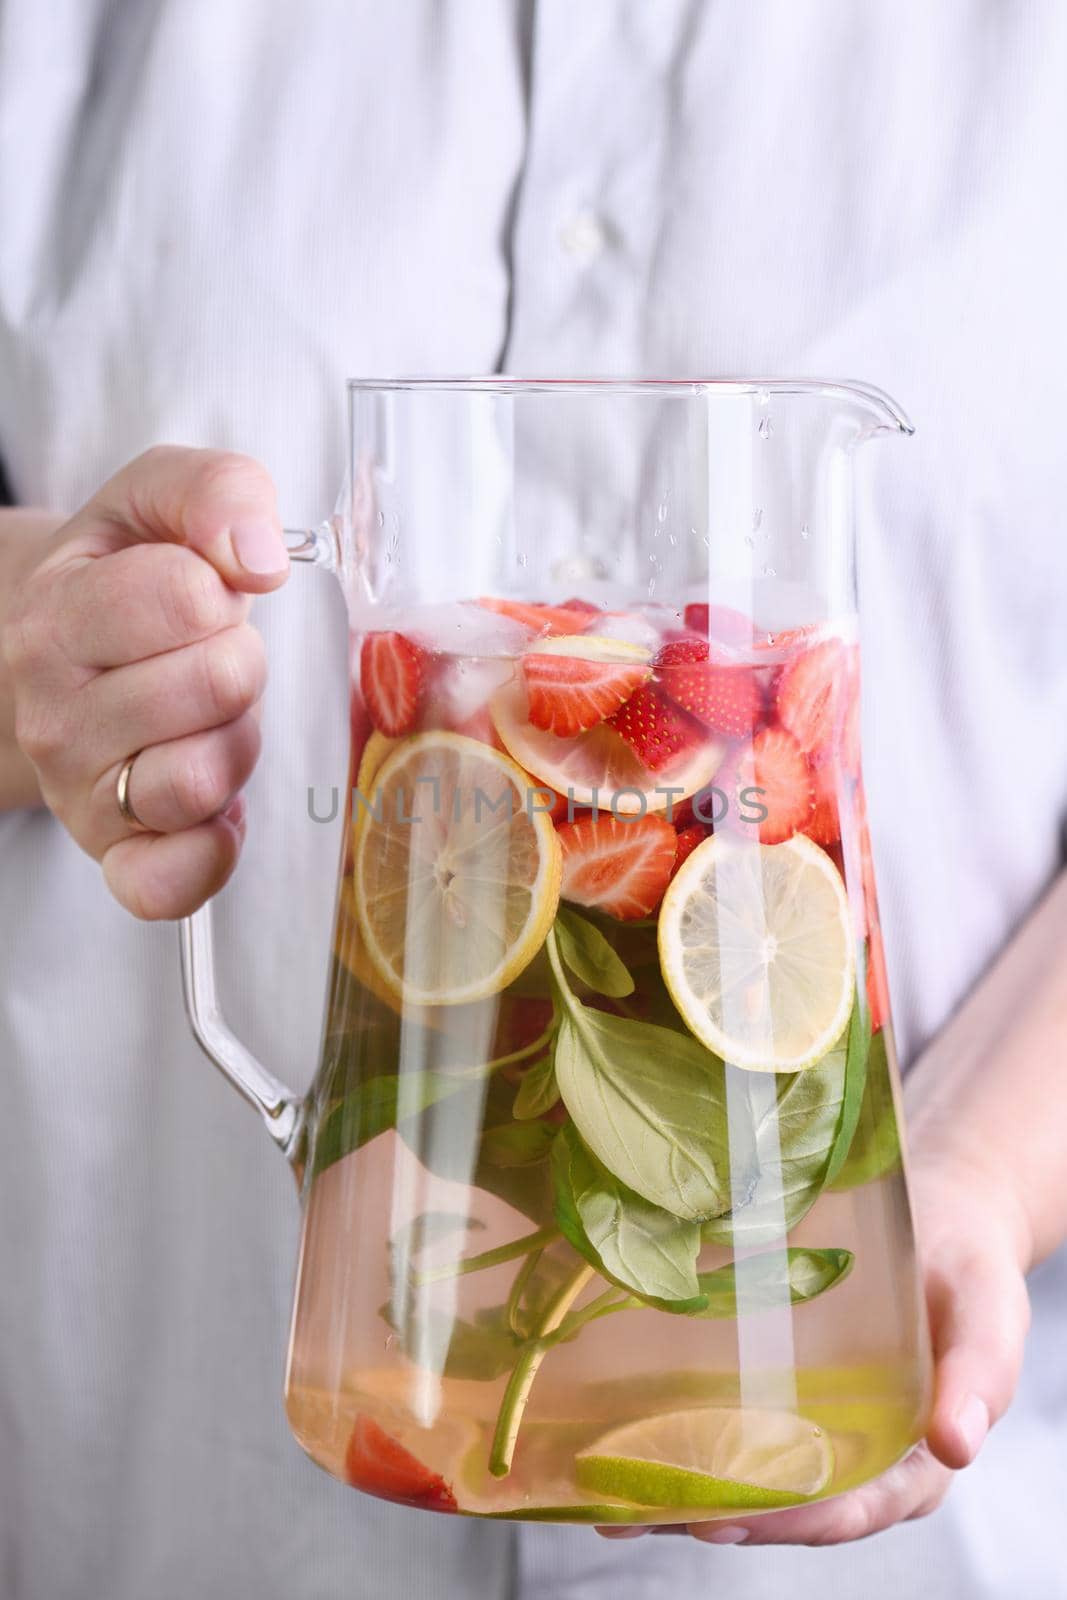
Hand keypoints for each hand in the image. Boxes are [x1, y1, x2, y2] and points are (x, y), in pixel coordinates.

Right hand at [1, 447, 288, 916]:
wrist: (69, 658)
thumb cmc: (126, 581)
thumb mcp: (155, 503)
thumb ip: (214, 491)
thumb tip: (258, 557)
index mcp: (55, 616)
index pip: (187, 595)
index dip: (219, 591)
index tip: (198, 598)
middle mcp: (53, 714)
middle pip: (214, 683)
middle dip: (239, 663)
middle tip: (208, 660)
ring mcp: (80, 793)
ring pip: (203, 777)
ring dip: (236, 741)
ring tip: (207, 720)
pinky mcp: (118, 857)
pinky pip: (167, 883)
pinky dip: (209, 853)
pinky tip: (218, 814)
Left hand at [598, 1150, 1031, 1546]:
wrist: (936, 1205)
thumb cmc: (967, 1264)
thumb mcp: (987, 1310)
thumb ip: (980, 1374)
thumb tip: (958, 1444)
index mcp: (912, 1459)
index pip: (850, 1507)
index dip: (795, 1519)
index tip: (736, 1516)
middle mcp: (853, 1453)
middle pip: (783, 1501)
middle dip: (720, 1508)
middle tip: (654, 1506)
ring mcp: (808, 1419)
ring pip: (745, 1468)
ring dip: (685, 1483)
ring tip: (616, 1490)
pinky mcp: (773, 1380)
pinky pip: (726, 1411)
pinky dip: (678, 1425)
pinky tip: (619, 1424)